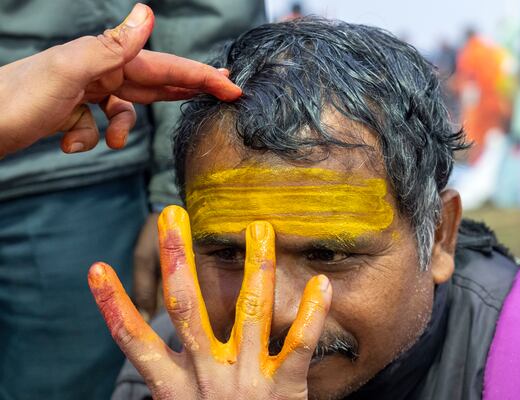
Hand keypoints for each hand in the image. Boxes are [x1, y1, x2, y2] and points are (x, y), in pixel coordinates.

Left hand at [0, 3, 240, 156]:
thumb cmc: (18, 99)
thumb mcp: (70, 70)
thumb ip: (112, 46)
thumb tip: (147, 12)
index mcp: (104, 59)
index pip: (164, 66)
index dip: (200, 76)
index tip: (230, 85)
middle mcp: (98, 71)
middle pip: (153, 83)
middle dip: (185, 90)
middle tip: (221, 93)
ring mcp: (85, 92)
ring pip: (125, 110)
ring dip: (122, 130)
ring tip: (110, 142)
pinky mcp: (71, 113)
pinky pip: (97, 128)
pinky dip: (88, 140)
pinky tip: (68, 142)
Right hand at [88, 206, 331, 398]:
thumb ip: (177, 376)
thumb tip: (162, 342)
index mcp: (176, 388)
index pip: (135, 342)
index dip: (113, 305)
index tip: (96, 268)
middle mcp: (206, 378)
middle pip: (186, 311)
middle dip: (178, 261)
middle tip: (172, 216)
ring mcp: (246, 381)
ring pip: (248, 313)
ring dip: (254, 267)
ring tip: (258, 228)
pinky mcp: (283, 391)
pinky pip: (298, 346)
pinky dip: (311, 314)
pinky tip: (321, 284)